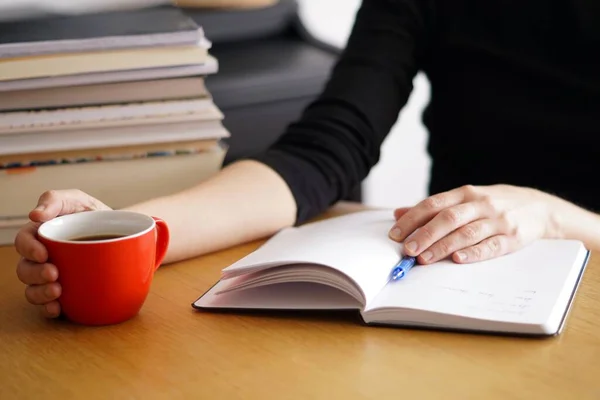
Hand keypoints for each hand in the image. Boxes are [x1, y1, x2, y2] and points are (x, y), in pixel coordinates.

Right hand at [14, 190, 110, 317]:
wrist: (124, 234)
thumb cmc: (94, 215)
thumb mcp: (78, 200)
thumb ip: (56, 200)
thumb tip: (35, 215)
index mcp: (42, 235)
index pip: (24, 241)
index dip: (28, 248)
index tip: (44, 254)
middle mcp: (43, 258)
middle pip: (25, 268)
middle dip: (35, 274)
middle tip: (54, 274)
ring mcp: (53, 277)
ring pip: (33, 289)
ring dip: (40, 293)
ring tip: (57, 291)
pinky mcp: (65, 293)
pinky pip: (50, 305)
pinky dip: (49, 309)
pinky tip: (57, 309)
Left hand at [388, 184, 563, 263]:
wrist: (540, 207)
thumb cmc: (494, 205)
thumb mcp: (465, 200)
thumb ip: (432, 208)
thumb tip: (398, 213)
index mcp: (465, 193)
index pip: (433, 204)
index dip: (412, 219)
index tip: (395, 234)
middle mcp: (480, 204)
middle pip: (448, 218)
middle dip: (425, 234)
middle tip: (408, 250)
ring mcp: (498, 220)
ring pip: (467, 233)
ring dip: (443, 246)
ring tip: (425, 259)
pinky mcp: (513, 237)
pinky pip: (491, 246)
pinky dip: (474, 253)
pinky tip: (458, 260)